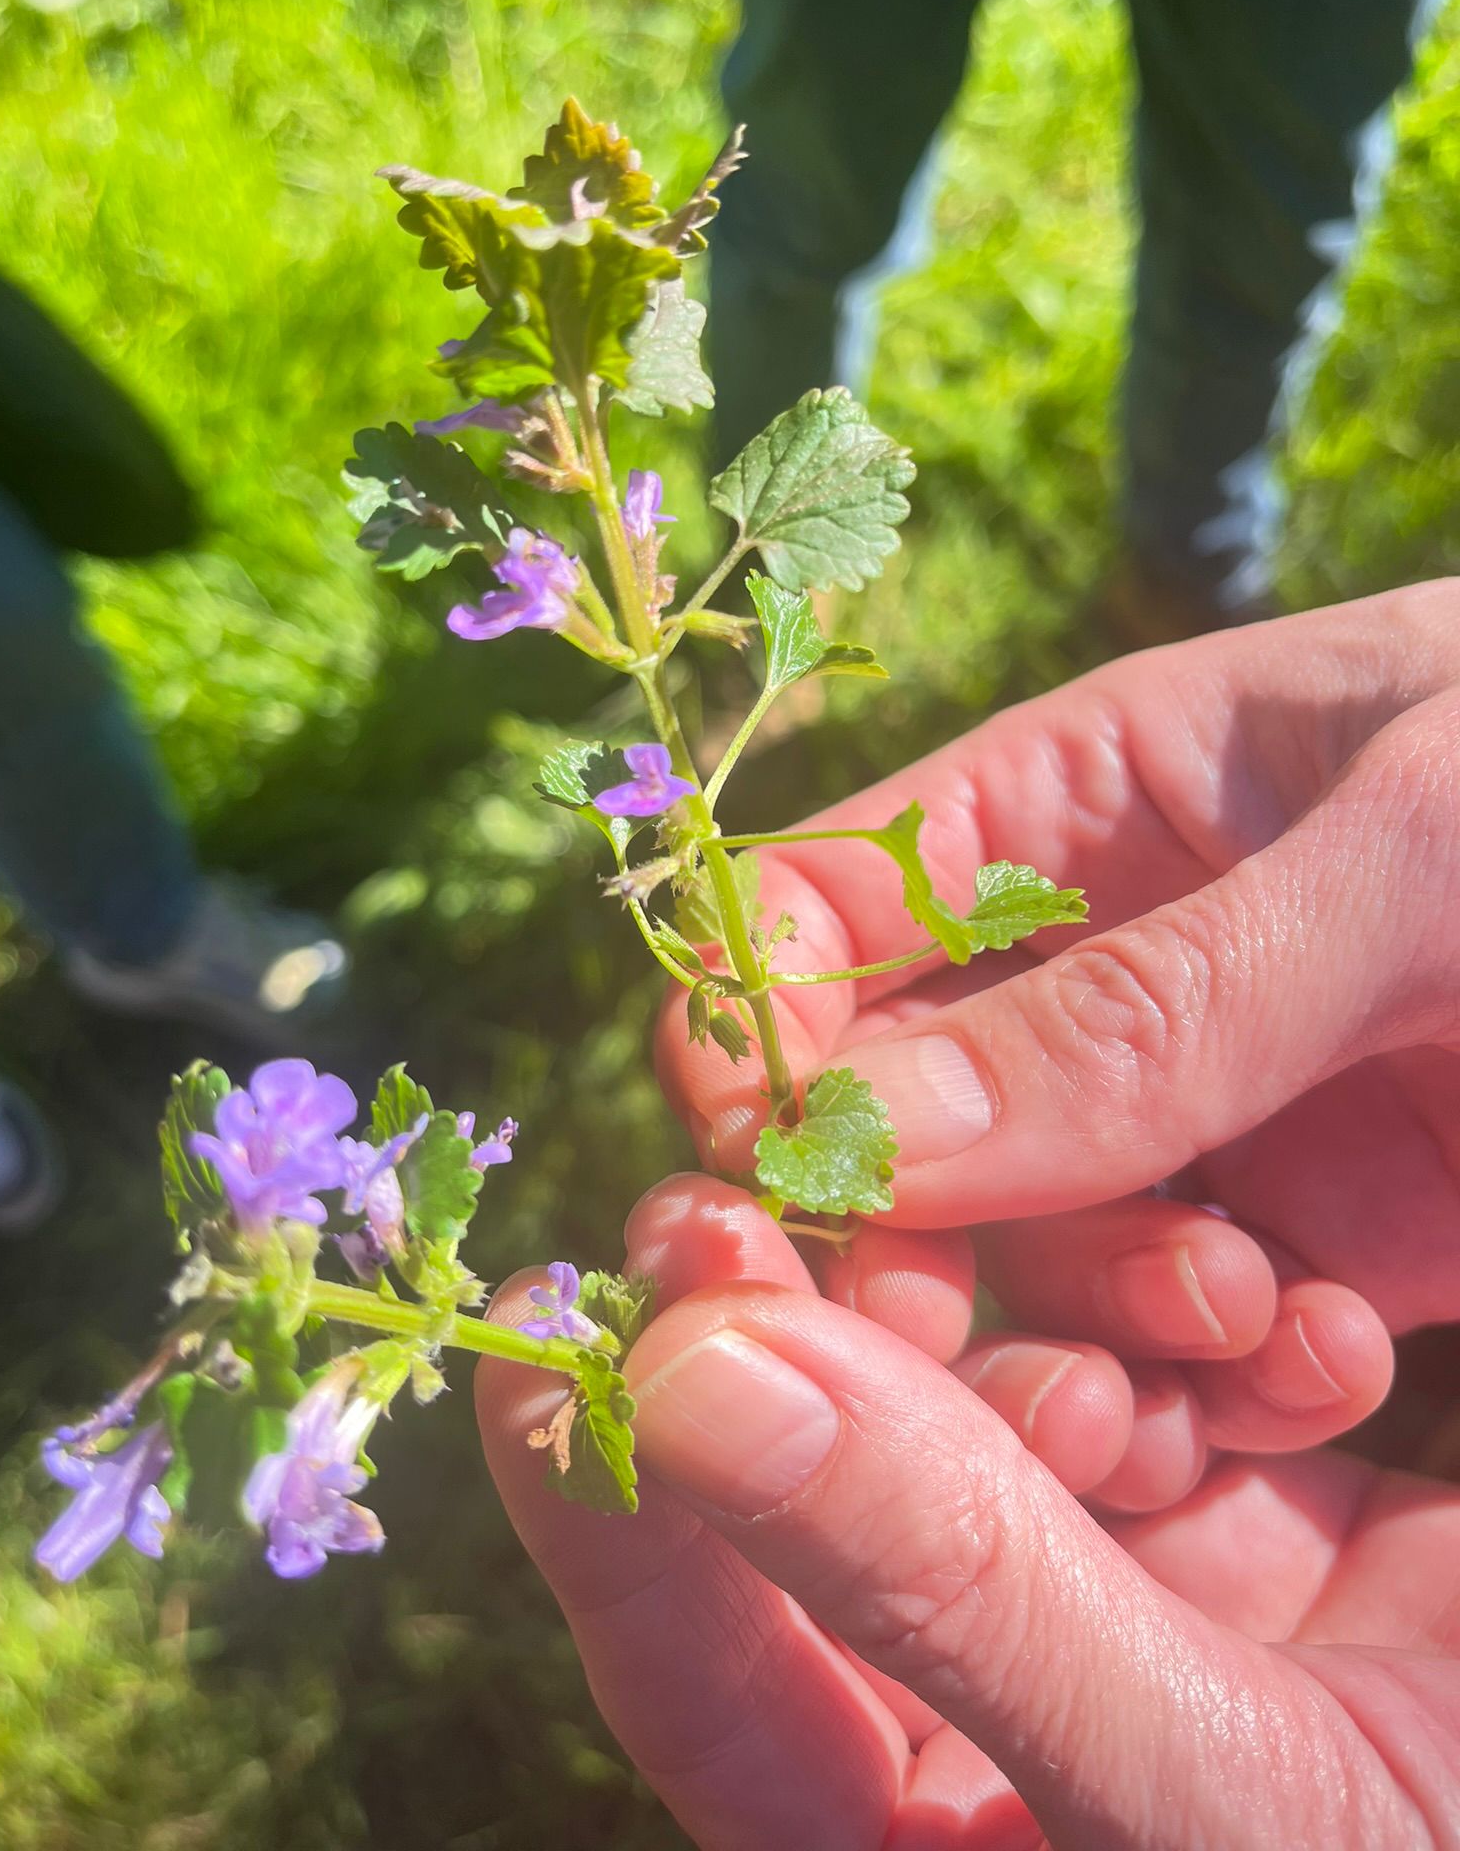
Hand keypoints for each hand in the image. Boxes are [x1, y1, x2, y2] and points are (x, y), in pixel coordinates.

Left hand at [479, 1181, 1459, 1850]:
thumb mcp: (1216, 1792)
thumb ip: (946, 1587)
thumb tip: (687, 1380)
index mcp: (938, 1841)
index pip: (706, 1683)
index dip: (610, 1505)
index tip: (553, 1320)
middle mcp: (1005, 1720)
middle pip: (849, 1500)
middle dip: (857, 1341)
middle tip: (809, 1185)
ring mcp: (1133, 1613)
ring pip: (1014, 1412)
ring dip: (1089, 1326)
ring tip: (1194, 1292)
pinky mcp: (1263, 1537)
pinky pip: (1185, 1397)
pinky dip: (1236, 1346)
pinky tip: (1313, 1342)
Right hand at [655, 585, 1459, 1468]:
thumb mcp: (1414, 846)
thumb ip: (1145, 1003)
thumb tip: (849, 1133)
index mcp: (1091, 790)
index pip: (833, 905)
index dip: (771, 1022)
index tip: (775, 1158)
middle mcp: (1111, 960)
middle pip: (899, 1104)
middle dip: (918, 1212)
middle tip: (972, 1320)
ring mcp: (1205, 1110)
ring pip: (1022, 1245)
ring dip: (1087, 1311)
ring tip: (1248, 1316)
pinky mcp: (1312, 1243)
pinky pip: (1170, 1336)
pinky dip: (1205, 1375)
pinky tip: (1323, 1350)